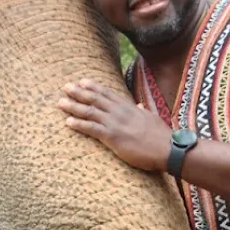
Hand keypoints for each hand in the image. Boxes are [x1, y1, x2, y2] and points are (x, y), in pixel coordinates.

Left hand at [57, 79, 171, 171]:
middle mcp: (120, 112)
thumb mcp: (153, 119)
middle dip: (79, 92)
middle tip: (65, 87)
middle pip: (95, 99)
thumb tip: (141, 106)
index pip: (108, 93)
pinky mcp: (114, 137)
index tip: (82, 81)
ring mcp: (116, 123)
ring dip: (74, 106)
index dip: (94, 87)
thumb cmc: (162, 136)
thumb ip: (144, 112)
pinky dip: (79, 124)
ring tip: (60, 102)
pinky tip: (68, 121)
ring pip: (90, 111)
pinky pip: (92, 128)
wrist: (168, 148)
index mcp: (130, 107)